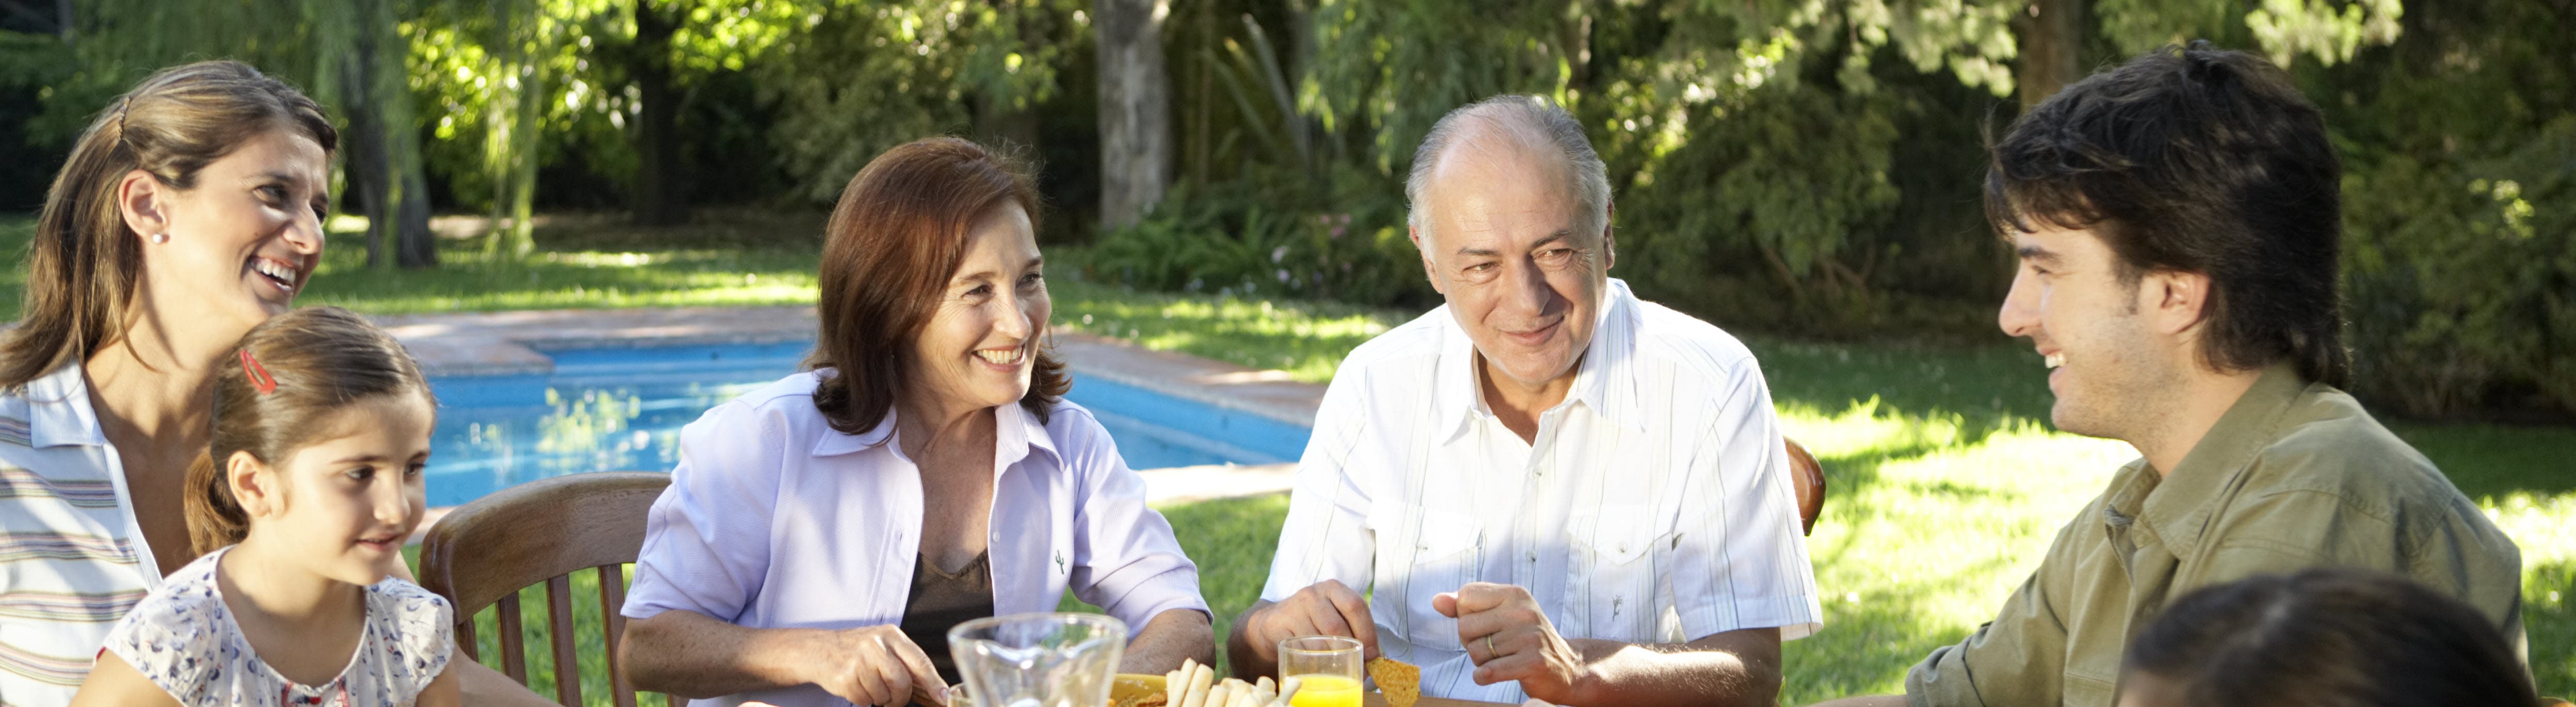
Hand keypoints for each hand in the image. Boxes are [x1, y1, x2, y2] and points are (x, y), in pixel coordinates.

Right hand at [806, 625, 947, 706]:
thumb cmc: (858, 650)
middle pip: (902, 683)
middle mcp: (876, 645)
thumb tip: (936, 690)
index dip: (934, 683)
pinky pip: (865, 700)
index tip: (943, 697)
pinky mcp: (845, 677)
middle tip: (894, 698)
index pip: (920, 662)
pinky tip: (857, 686)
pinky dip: (864, 699)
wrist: (820, 649)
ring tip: (870, 685)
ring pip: (884, 695)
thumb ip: (908, 664)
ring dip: (880, 699)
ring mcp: (859, 661)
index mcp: (892, 635)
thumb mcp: (884, 646)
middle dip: (901, 697)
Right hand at [1244, 579, 1379, 661]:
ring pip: (1319, 641)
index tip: (1372, 654)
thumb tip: (1375, 659)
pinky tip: (1317, 667)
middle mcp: (1314, 594)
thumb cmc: (1314, 622)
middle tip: (1356, 667)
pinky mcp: (1279, 625)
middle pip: (1337, 626)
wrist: (1275, 623)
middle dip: (1349, 650)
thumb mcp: (1335, 617)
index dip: (1367, 632)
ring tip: (1339, 670)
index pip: (1356, 606)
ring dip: (1331, 660)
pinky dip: (1312, 662)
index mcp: (1334, 589)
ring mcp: (1295, 608)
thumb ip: (1355, 631)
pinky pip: (1301, 649)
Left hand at [1434, 583, 1589, 703]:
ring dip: (1482, 662)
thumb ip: (1465, 606)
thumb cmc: (1524, 639)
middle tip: (1496, 647)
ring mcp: (1530, 637)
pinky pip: (1487, 672)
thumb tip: (1436, 601)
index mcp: (1515, 594)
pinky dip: (1484, 677)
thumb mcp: (1499, 615)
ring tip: (1504, 659)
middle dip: (1472, 642)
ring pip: (1475, 652)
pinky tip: (1496, 673)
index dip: (1467, 615)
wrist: (1567, 667)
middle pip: (1465, 627)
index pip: (1465, 596)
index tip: (1487, 624)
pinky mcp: (1532, 662)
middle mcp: (1524, 611)